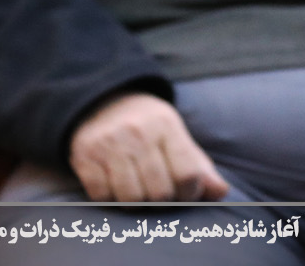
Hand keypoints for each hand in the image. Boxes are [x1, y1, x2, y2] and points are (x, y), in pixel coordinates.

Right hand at [68, 92, 229, 202]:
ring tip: (139, 192)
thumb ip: (199, 166)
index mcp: (166, 125)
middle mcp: (137, 133)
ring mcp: (108, 145)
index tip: (186, 192)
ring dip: (138, 203)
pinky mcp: (84, 157)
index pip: (188, 174)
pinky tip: (116, 187)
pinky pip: (102, 197)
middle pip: (160, 192)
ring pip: (131, 199)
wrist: (101, 101)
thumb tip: (221, 193)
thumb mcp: (176, 135)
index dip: (191, 193)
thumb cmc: (148, 125)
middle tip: (160, 193)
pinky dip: (111, 200)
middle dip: (164, 201)